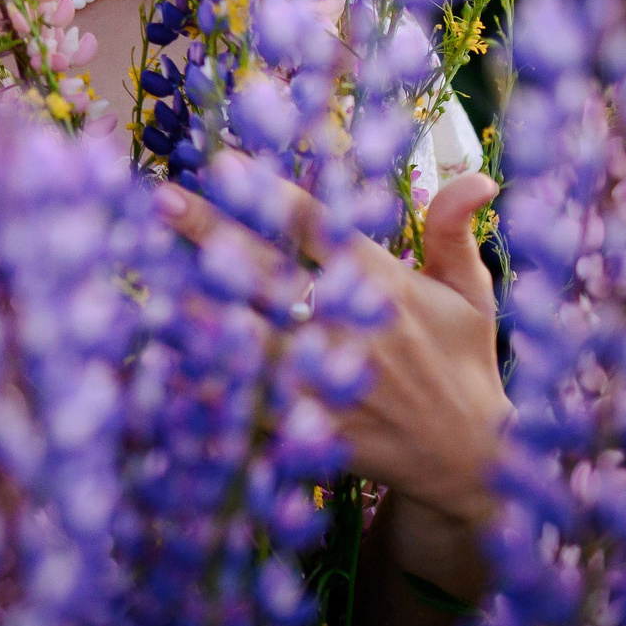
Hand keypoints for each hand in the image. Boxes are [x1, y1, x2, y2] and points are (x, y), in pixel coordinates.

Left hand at [153, 169, 509, 533]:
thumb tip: (477, 176)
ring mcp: (326, 382)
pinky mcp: (309, 431)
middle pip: (267, 271)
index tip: (222, 162)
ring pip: (247, 337)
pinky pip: (246, 403)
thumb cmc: (464, 364)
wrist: (473, 462)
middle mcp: (348, 328)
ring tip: (148, 271)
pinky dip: (208, 382)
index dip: (269, 192)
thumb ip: (453, 230)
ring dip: (197, 304)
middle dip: (211, 232)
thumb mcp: (470, 294)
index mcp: (384, 286)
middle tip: (160, 198)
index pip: (316, 227)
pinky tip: (165, 357)